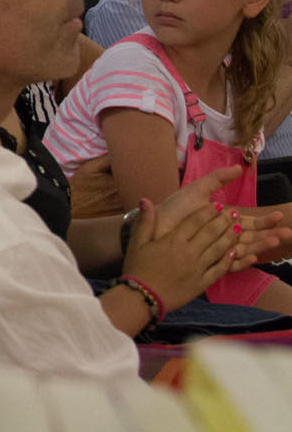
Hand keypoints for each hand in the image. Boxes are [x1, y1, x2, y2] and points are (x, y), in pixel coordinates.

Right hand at [122, 193, 241, 309]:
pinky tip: (235, 253)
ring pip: (218, 249)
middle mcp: (189, 252)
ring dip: (230, 237)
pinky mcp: (201, 283)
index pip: (195, 221)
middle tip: (234, 213)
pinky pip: (219, 270)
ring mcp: (197, 268)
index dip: (208, 211)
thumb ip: (145, 221)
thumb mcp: (137, 242)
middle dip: (224, 221)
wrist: (142, 297)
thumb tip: (145, 200)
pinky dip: (228, 260)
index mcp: (173, 240)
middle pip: (211, 233)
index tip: (218, 204)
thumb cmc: (137, 268)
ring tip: (239, 228)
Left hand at [152, 164, 289, 269]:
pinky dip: (240, 261)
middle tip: (288, 232)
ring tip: (277, 241)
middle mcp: (220, 237)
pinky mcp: (205, 263)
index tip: (281, 215)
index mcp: (221, 222)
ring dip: (261, 246)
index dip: (265, 221)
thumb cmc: (174, 209)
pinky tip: (251, 256)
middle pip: (251, 238)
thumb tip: (239, 167)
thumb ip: (218, 179)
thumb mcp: (197, 191)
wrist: (153, 225)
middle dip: (270, 234)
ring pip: (244, 250)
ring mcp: (214, 250)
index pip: (249, 223)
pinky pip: (227, 265)